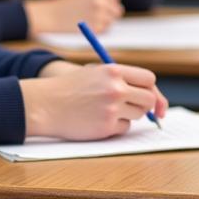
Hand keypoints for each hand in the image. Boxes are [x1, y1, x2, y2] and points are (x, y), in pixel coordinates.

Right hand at [20, 63, 167, 139]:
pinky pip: (124, 128)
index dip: (148, 87)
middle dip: (145, 104)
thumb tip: (152, 96)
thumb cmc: (69, 88)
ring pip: (138, 115)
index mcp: (113, 70)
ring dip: (128, 115)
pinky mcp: (106, 127)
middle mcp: (115, 88)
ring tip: (106, 110)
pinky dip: (116, 126)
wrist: (45, 104)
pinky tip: (98, 120)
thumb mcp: (95, 72)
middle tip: (130, 105)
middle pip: (149, 99)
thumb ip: (121, 79)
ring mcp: (112, 108)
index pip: (149, 79)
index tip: (144, 94)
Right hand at [25, 0, 123, 36]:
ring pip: (110, 22)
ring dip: (103, 23)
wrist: (51, 15)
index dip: (112, 2)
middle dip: (111, 14)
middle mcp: (101, 1)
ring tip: (87, 22)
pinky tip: (85, 27)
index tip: (108, 7)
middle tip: (101, 18)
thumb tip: (112, 7)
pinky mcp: (96, 28)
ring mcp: (99, 15)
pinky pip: (103, 31)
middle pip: (117, 10)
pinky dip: (96, 31)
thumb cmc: (64, 5)